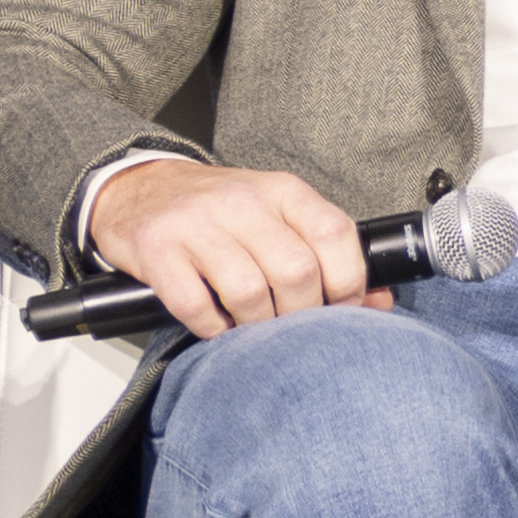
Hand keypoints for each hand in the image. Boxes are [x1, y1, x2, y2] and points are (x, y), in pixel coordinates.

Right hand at [72, 156, 378, 338]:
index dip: (348, 284)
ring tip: (253, 329)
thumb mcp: (276, 216)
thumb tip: (380, 301)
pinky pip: (196, 306)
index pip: (335, 234)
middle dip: (302, 314)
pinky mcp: (158, 251)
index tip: (342, 310)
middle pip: (297, 272)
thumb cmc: (217, 211)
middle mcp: (241, 201)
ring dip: (257, 326)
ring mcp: (197, 225)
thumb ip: (325, 252)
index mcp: (282, 191)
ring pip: (250, 292)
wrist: (137, 188)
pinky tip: (217, 326)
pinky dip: (212, 329)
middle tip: (292, 328)